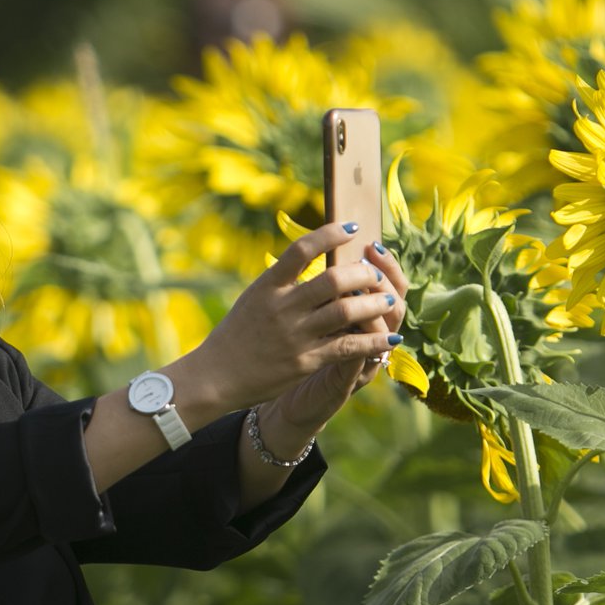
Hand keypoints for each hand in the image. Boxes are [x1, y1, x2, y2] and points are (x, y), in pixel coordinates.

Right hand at [179, 221, 406, 412]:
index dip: (330, 234)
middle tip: (375, 274)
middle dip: (363, 273)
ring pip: (346, 310)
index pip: (302, 249)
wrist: (215, 376)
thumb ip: (281, 282)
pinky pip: (347, 347)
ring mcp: (294, 335)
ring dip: (374, 303)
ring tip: (388, 300)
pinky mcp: (305, 361)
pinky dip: (373, 342)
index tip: (353, 228)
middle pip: (333, 279)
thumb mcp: (253, 298)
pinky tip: (389, 340)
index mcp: (268, 286)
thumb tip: (310, 258)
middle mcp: (282, 307)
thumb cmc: (235, 335)